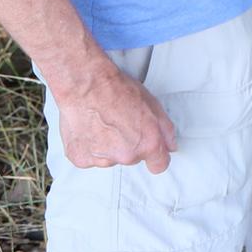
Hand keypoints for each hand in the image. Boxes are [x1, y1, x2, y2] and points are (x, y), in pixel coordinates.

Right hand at [54, 61, 177, 173]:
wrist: (85, 86)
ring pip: (110, 158)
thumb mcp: (152, 104)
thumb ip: (165, 129)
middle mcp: (126, 156)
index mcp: (147, 144)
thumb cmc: (117, 90)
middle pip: (132, 158)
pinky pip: (89, 157)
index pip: (159, 165)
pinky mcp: (81, 158)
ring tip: (102, 123)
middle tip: (120, 123)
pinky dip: (89, 146)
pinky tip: (89, 128)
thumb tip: (170, 146)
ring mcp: (102, 159)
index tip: (152, 151)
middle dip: (129, 145)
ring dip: (108, 147)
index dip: (156, 157)